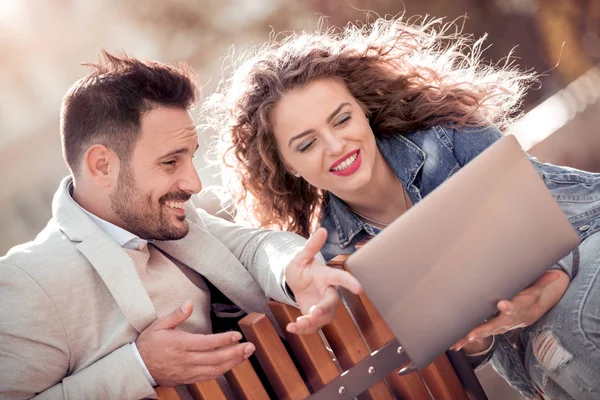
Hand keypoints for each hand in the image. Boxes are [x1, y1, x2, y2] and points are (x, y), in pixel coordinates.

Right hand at [136, 301, 254, 386]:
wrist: (138, 367)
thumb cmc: (149, 343)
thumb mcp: (159, 324)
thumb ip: (176, 314)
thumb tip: (189, 303)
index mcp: (180, 344)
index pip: (207, 343)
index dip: (224, 339)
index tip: (237, 335)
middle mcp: (186, 360)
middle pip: (215, 358)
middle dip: (235, 352)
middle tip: (250, 346)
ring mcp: (188, 371)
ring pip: (215, 369)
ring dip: (233, 362)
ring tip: (246, 354)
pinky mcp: (188, 378)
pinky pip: (209, 376)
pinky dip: (223, 370)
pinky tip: (233, 364)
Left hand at [285, 227, 362, 334]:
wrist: (295, 283)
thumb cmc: (302, 268)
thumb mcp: (301, 257)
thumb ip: (311, 246)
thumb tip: (322, 229)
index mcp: (327, 276)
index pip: (341, 278)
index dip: (350, 283)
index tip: (359, 289)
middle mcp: (328, 292)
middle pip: (332, 302)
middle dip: (324, 308)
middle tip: (314, 313)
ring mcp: (323, 306)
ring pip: (323, 318)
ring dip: (312, 322)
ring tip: (298, 324)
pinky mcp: (315, 318)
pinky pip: (313, 326)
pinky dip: (302, 329)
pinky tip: (291, 327)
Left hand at [451, 269, 568, 351]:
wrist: (530, 312)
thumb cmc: (530, 296)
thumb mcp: (537, 289)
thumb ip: (542, 281)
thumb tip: (556, 275)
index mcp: (518, 308)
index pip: (515, 307)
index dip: (509, 307)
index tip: (501, 305)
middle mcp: (508, 320)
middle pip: (495, 326)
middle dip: (483, 330)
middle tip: (471, 334)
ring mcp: (500, 326)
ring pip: (485, 333)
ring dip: (471, 338)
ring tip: (458, 343)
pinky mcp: (492, 328)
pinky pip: (479, 334)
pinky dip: (467, 340)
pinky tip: (454, 345)